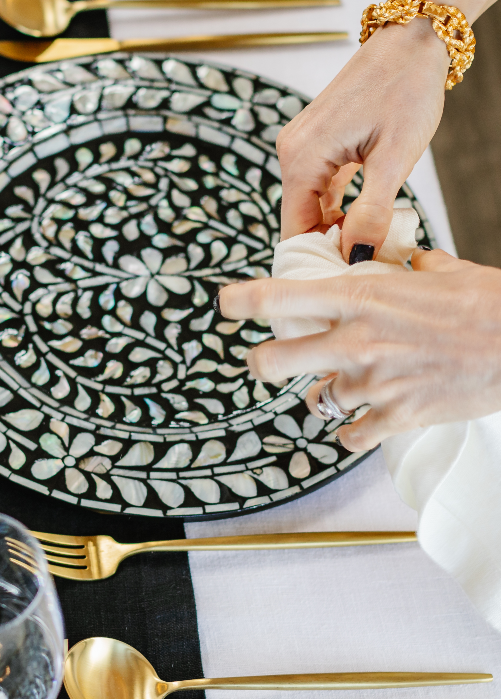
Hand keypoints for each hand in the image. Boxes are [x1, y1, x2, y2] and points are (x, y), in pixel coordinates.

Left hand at [218, 250, 500, 450]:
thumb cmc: (492, 303)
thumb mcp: (444, 271)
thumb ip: (410, 268)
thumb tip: (407, 262)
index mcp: (360, 296)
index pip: (276, 297)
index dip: (240, 301)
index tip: (225, 304)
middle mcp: (355, 340)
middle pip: (269, 362)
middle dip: (260, 364)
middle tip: (266, 362)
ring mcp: (373, 382)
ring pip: (312, 401)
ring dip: (319, 397)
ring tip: (334, 389)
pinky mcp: (396, 416)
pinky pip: (349, 436)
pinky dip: (350, 432)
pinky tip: (360, 423)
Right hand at [276, 19, 449, 259]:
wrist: (412, 40)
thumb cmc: (406, 90)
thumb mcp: (395, 159)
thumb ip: (371, 211)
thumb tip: (355, 255)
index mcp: (302, 159)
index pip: (294, 230)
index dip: (316, 260)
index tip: (343, 282)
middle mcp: (291, 152)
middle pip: (299, 219)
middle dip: (327, 245)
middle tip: (364, 266)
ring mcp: (299, 144)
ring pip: (309, 204)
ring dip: (334, 225)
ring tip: (368, 244)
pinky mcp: (313, 140)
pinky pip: (317, 186)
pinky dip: (336, 205)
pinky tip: (362, 215)